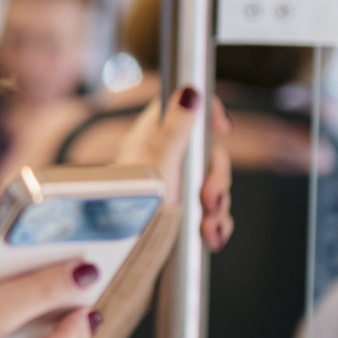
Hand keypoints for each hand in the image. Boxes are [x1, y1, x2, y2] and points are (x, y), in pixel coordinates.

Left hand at [114, 85, 233, 251]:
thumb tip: (189, 91)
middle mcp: (164, 158)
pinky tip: (212, 237)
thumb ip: (175, 129)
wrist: (115, 246)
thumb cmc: (129, 206)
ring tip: (209, 228)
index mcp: (152, 138)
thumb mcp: (157, 166)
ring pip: (212, 184)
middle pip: (208, 152)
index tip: (223, 128)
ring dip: (218, 207)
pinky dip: (216, 224)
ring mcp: (173, 185)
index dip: (208, 112)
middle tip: (210, 200)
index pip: (184, 109)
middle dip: (217, 178)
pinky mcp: (180, 211)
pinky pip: (210, 211)